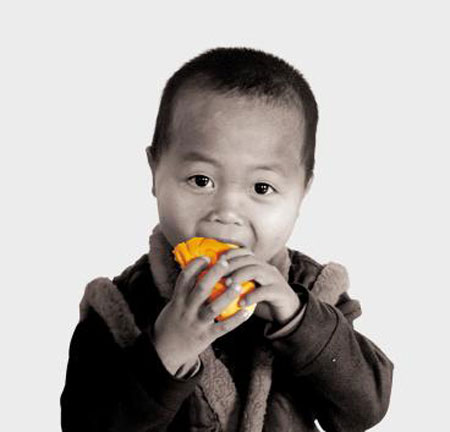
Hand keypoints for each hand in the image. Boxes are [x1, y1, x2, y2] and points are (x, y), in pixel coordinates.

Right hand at [151, 253, 254, 374]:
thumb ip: (184, 291)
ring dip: (226, 296)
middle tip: (226, 263)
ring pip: (213, 308)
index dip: (195, 266)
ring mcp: (196, 323)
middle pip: (201, 289)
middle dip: (213, 274)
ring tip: (239, 285)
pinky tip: (247, 311)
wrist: (163, 352)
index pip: (184, 278)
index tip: (207, 257)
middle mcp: (187, 310)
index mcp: (178, 300)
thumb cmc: (171, 323)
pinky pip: (223, 327)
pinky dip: (236, 319)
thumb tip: (197, 271)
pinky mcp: (205, 336)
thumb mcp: (173, 305)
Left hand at [218, 247, 301, 325]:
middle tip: (217, 274)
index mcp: (260, 265)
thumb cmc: (264, 300)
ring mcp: (274, 279)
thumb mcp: (251, 287)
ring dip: (239, 276)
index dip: (231, 253)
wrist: (289, 312)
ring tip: (227, 285)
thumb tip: (214, 281)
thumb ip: (238, 282)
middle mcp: (267, 268)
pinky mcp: (280, 292)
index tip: (218, 260)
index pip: (245, 252)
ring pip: (256, 270)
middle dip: (231, 265)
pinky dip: (251, 296)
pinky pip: (265, 291)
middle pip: (248, 260)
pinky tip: (240, 303)